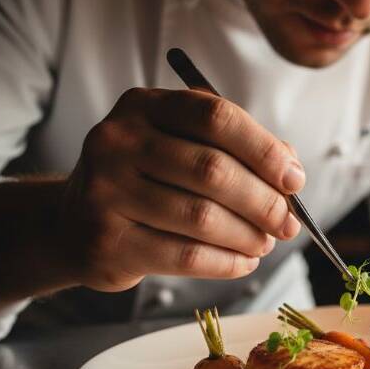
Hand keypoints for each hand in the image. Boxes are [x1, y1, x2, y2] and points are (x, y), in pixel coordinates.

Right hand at [59, 88, 304, 291]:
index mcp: (144, 106)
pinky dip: (226, 262)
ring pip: (202, 218)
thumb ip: (237, 149)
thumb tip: (290, 171)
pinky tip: (244, 262)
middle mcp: (117, 141)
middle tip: (288, 224)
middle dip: (264, 202)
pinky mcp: (107, 241)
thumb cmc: (147, 179)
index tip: (294, 179)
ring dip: (248, 236)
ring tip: (265, 243)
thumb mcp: (183, 146)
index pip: (216, 117)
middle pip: (212, 170)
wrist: (75, 223)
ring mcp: (106, 191)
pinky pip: (185, 256)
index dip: (264, 149)